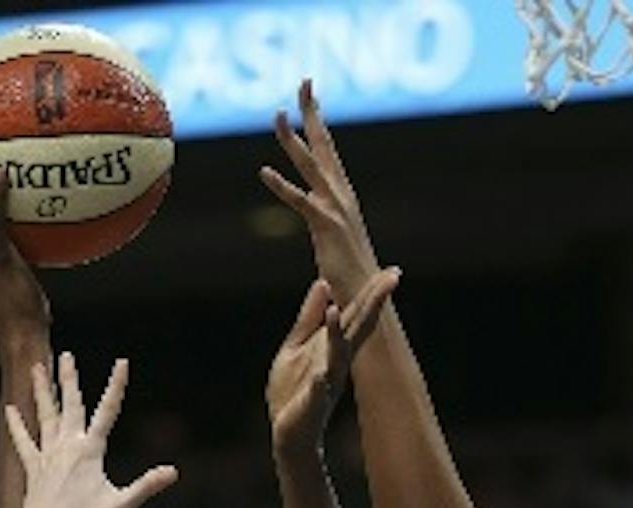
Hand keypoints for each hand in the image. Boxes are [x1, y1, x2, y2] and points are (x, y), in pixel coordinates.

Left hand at [5, 353, 175, 507]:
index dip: (116, 384)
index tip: (122, 362)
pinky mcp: (34, 468)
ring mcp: (48, 456)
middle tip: (66, 355)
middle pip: (70, 404)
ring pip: (45, 415)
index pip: (108, 410)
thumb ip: (147, 485)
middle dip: (69, 378)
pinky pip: (24, 441)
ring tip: (37, 367)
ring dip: (42, 390)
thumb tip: (173, 472)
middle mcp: (67, 446)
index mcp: (90, 450)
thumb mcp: (121, 505)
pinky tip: (10, 409)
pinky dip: (17, 425)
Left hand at [260, 79, 380, 304]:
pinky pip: (301, 203)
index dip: (318, 120)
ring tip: (277, 115)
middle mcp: (342, 196)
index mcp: (343, 196)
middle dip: (313, 113)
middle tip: (303, 82)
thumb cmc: (353, 276)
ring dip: (294, 140)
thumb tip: (327, 218)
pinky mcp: (326, 228)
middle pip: (325, 145)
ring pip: (311, 166)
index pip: (329, 150)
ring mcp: (336, 210)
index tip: (308, 94)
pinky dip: (282, 186)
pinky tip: (263, 172)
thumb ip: (331, 224)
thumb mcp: (338, 242)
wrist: (369, 301)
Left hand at [267, 270, 400, 455]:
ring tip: (337, 310)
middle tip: (392, 279)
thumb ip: (309, 317)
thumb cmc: (293, 391)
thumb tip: (323, 283)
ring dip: (337, 334)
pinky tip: (321, 372)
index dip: (372, 293)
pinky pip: (318, 391)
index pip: (355, 315)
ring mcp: (327, 382)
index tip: (393, 271)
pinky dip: (320, 380)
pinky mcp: (312, 403)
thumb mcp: (296, 346)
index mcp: (333, 346)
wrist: (287, 432)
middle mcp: (336, 362)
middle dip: (371, 304)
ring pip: (336, 355)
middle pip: (356, 328)